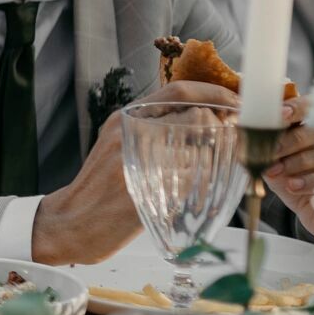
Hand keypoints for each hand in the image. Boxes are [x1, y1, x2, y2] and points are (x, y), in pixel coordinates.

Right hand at [34, 80, 239, 265]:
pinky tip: (210, 192)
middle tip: (244, 137)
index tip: (239, 104)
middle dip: (227, 126)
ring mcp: (134, 160)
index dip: (215, 93)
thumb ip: (152, 133)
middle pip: (194, 115)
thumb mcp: (120, 149)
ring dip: (222, 157)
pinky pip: (190, 180)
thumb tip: (201, 123)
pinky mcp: (142, 191)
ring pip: (198, 147)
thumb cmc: (99, 191)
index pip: (178, 90)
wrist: (68, 224)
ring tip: (229, 166)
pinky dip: (209, 184)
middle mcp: (129, 132)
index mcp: (125, 118)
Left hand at [264, 94, 313, 241]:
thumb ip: (266, 149)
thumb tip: (243, 136)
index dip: (297, 108)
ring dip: (298, 162)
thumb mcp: (277, 164)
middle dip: (290, 140)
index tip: (278, 115)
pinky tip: (293, 185)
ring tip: (277, 172)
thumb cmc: (297, 184)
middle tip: (269, 153)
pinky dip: (311, 180)